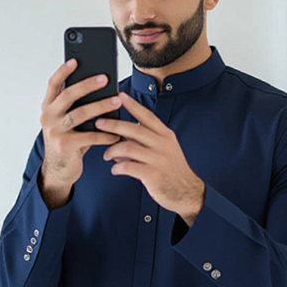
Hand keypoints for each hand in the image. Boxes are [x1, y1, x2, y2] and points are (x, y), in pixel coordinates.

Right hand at [38, 59, 121, 208]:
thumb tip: (102, 87)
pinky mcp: (65, 145)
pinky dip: (105, 135)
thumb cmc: (69, 140)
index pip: (53, 84)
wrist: (59, 169)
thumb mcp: (68, 121)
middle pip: (68, 95)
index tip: (75, 60)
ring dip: (101, 107)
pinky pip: (90, 137)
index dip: (63, 71)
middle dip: (88, 85)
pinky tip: (117, 133)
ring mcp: (55, 131)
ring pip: (80, 114)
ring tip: (116, 102)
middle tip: (105, 78)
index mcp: (48, 107)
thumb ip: (76, 106)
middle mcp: (48, 116)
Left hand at [97, 93, 204, 225]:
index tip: (119, 95)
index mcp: (165, 135)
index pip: (147, 115)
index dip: (133, 105)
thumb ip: (143, 143)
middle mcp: (162, 144)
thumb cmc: (171, 169)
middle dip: (114, 124)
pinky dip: (117, 167)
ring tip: (106, 155)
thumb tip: (120, 141)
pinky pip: (128, 167)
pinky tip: (115, 169)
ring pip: (128, 147)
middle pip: (134, 129)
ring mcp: (158, 159)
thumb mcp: (163, 150)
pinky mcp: (153, 175)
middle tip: (99, 122)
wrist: (187, 192)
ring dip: (112, 150)